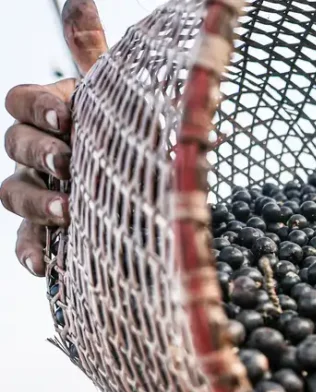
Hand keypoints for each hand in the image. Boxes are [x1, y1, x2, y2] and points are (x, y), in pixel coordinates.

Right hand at [1, 0, 106, 275]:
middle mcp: (38, 152)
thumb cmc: (130, 133)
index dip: (38, 107)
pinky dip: (33, 252)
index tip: (68, 118)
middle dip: (38, 152)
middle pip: (13, 145)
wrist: (151, 187)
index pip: (20, 101)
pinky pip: (27, 243)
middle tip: (69, 161)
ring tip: (69, 211)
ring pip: (12, 192)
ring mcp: (40, 191)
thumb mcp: (117, 95)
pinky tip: (46, 265)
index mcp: (53, 114)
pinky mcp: (49, 233)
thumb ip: (91, 51)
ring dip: (36, 201)